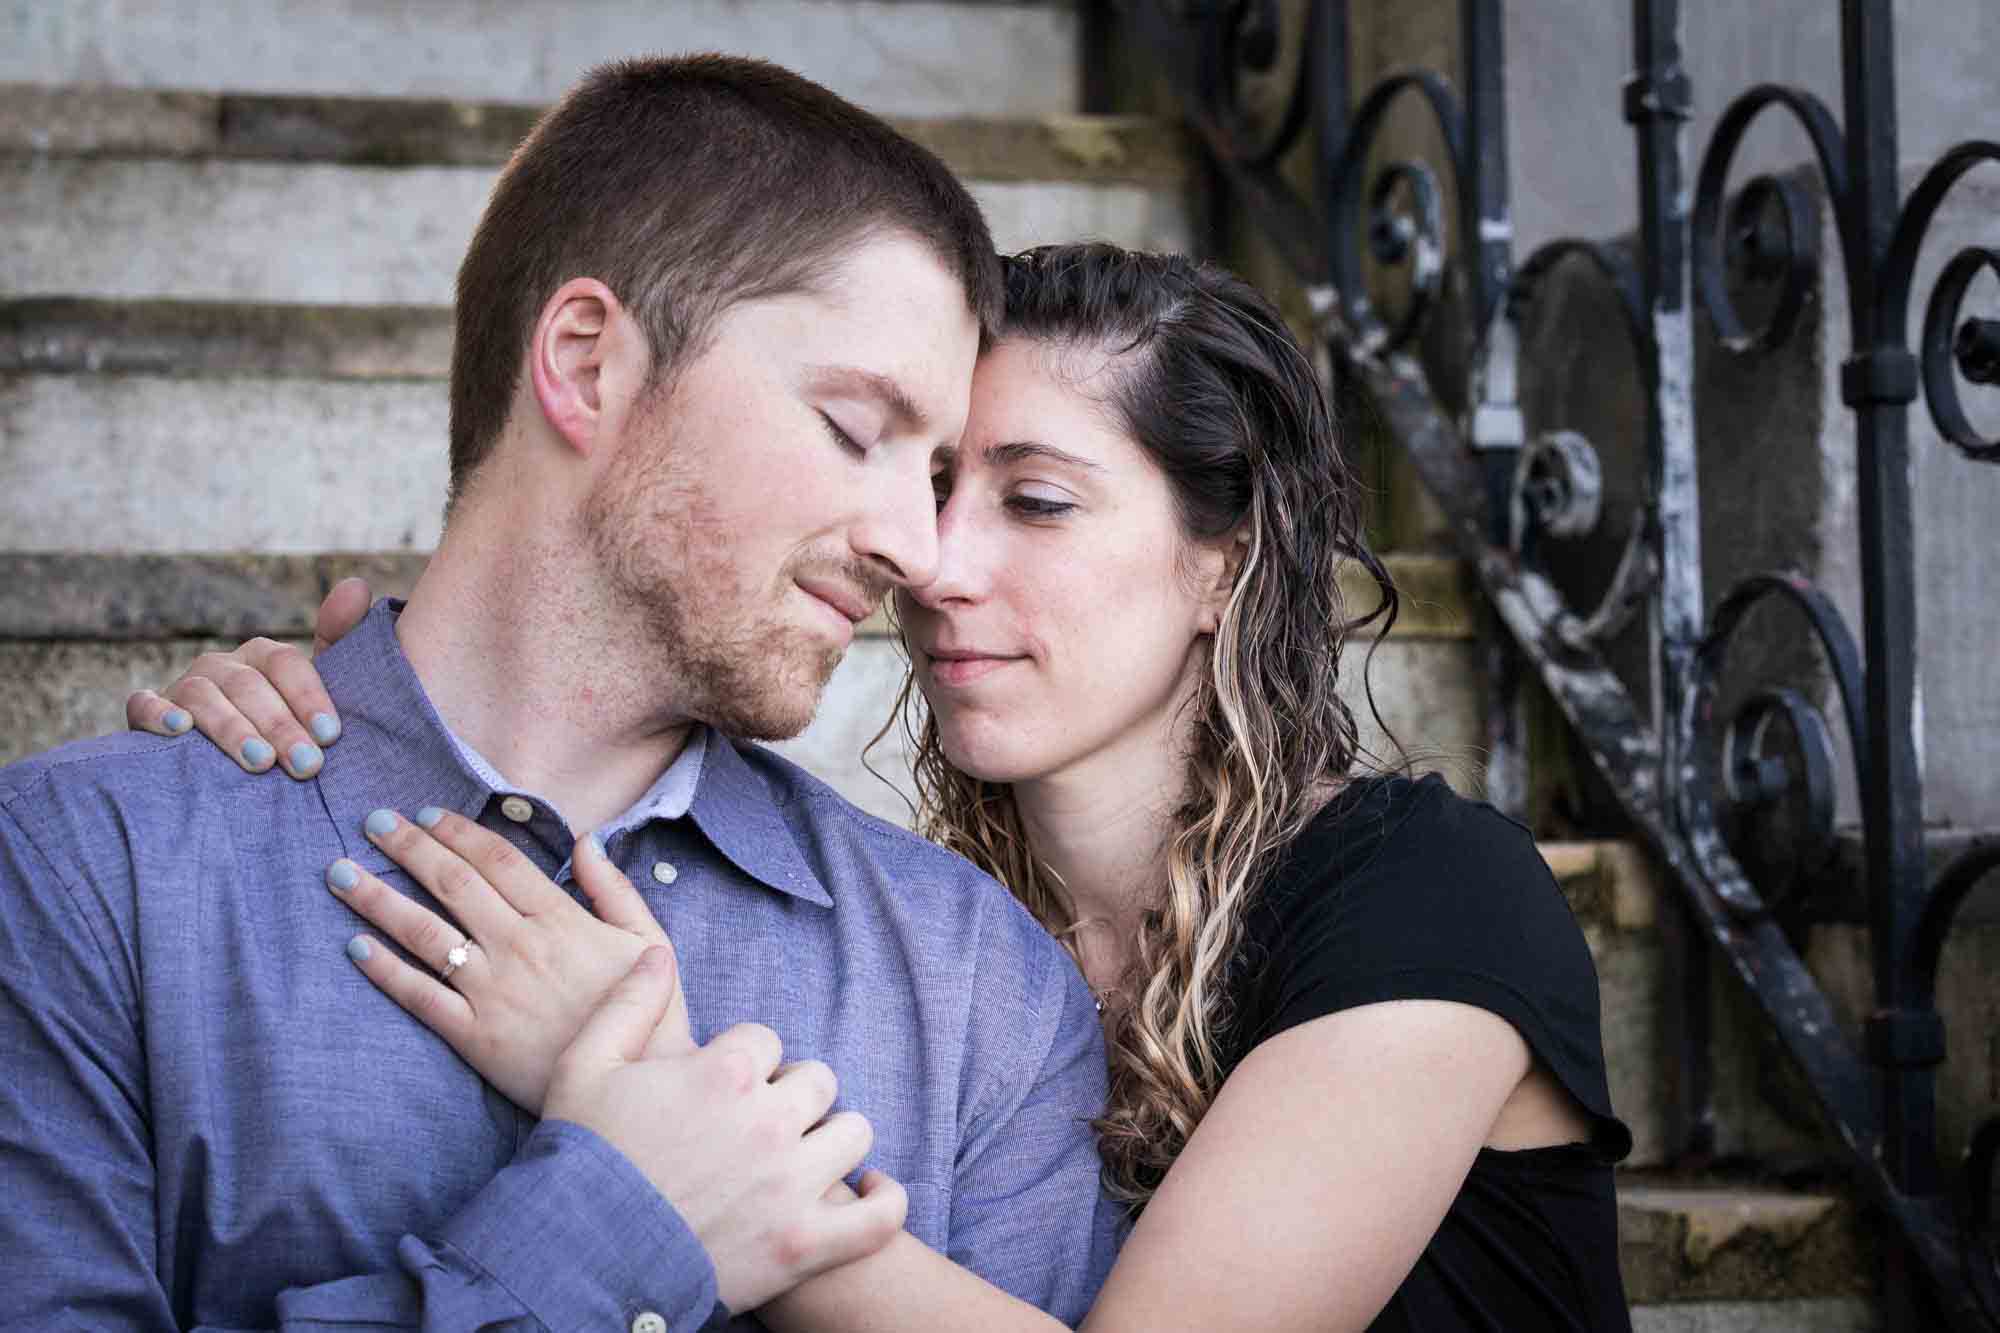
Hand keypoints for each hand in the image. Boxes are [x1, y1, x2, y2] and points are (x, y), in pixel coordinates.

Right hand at [126, 576, 371, 776]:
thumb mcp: (312, 693)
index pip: (286, 664)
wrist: (220, 764)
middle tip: (306, 764)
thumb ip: (339, 642)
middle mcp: (222, 665)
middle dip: (280, 725)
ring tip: (261, 763)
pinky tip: (179, 730)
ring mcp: (182, 686)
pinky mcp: (145, 712)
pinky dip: (159, 714)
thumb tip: (358, 584)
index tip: (330, 735)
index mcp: (262, 658)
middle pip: (250, 686)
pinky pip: (144, 705)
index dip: (309, 697)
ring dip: (233, 729)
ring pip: (204, 697)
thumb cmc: (280, 727)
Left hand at [332, 805, 668, 1112]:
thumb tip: (586, 842)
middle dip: (408, 848)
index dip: (458, 832)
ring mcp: (492, 991)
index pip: (498, 860)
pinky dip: (385, 970)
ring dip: (378, 898)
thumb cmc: (649, 1013)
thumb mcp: (649, 940)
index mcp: (560, 919)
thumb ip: (614, 889)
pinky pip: (420, 996)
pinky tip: (356, 947)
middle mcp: (519, 946)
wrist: (635, 1087)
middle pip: (453, 884)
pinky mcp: (474, 1037)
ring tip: (341, 872)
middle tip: (373, 823)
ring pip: (424, 933)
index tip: (426, 815)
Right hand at [549, 949, 908, 1312]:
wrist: (576, 1262)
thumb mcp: (584, 1066)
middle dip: (788, 1093)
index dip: (740, 1061)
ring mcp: (791, 1184)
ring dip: (830, 1136)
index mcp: (724, 1072)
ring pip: (853, 1132)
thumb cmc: (580, 1161)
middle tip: (753, 1124)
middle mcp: (768, 1120)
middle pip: (816, 1080)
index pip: (765, 1040)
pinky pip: (879, 1217)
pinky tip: (869, 1187)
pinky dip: (884, 1201)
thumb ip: (630, 1003)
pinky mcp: (803, 1243)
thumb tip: (661, 954)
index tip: (714, 1090)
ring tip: (800, 1152)